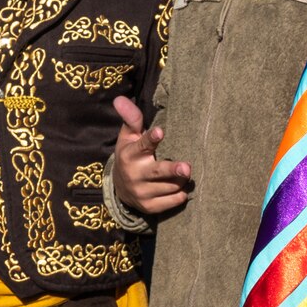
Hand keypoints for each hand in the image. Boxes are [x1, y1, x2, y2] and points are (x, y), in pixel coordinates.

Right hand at [111, 96, 192, 215]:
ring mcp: (141, 193)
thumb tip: (120, 98)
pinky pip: (172, 202)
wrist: (120, 187)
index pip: (142, 145)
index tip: (160, 132)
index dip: (151, 139)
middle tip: (187, 167)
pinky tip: (181, 187)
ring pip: (170, 186)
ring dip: (181, 179)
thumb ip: (131, 118)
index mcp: (129, 154)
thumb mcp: (128, 136)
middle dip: (172, 170)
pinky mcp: (149, 207)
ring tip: (183, 172)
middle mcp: (134, 175)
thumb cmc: (130, 154)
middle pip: (157, 172)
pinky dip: (180, 194)